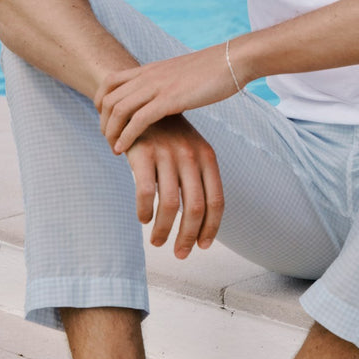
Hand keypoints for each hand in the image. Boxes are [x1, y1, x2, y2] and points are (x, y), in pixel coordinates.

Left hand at [95, 46, 237, 153]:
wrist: (231, 61)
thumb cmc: (213, 71)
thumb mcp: (180, 74)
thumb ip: (167, 84)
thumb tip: (165, 97)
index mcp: (150, 69)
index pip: (109, 81)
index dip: (101, 102)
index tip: (107, 120)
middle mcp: (148, 76)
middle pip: (109, 98)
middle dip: (103, 122)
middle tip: (109, 140)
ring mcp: (157, 86)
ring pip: (119, 110)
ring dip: (111, 132)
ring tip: (114, 148)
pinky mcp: (170, 99)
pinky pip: (137, 120)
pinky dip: (125, 136)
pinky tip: (123, 149)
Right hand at [125, 115, 223, 257]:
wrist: (143, 105)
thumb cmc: (170, 137)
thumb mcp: (192, 152)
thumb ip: (199, 180)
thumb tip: (202, 223)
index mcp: (207, 157)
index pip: (216, 200)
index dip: (210, 227)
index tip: (202, 246)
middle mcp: (191, 156)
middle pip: (195, 207)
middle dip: (188, 236)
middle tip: (180, 254)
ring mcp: (167, 154)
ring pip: (170, 205)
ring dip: (163, 230)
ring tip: (157, 242)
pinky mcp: (143, 153)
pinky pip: (145, 192)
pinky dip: (145, 211)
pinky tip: (142, 219)